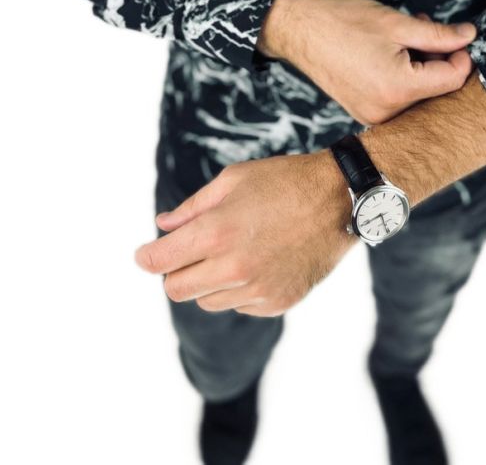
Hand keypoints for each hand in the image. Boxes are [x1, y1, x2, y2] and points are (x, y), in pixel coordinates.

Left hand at [134, 151, 355, 316]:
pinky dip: (238, 288)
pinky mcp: (276, 302)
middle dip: (174, 271)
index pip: (159, 262)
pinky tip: (259, 261)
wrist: (339, 200)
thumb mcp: (233, 180)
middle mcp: (232, 267)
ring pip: (206, 301)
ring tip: (231, 251)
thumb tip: (162, 225)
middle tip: (186, 253)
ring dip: (207, 280)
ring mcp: (256, 290)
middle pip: (176, 290)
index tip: (145, 253)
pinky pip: (239, 305)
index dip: (146, 257)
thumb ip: (192, 207)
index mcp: (216, 232)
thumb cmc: (284, 181)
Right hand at [255, 0, 476, 124]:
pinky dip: (402, 76)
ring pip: (418, 93)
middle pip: (436, 89)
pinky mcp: (364, 112)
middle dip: (438, 58)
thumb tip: (469, 36)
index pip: (453, 80)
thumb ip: (439, 34)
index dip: (461, 55)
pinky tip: (390, 53)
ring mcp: (373, 115)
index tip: (455, 37)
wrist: (299, 30)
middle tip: (424, 27)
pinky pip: (398, 98)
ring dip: (420, 65)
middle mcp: (387, 110)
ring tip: (404, 37)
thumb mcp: (397, 23)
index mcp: (399, 88)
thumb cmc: (343, 22)